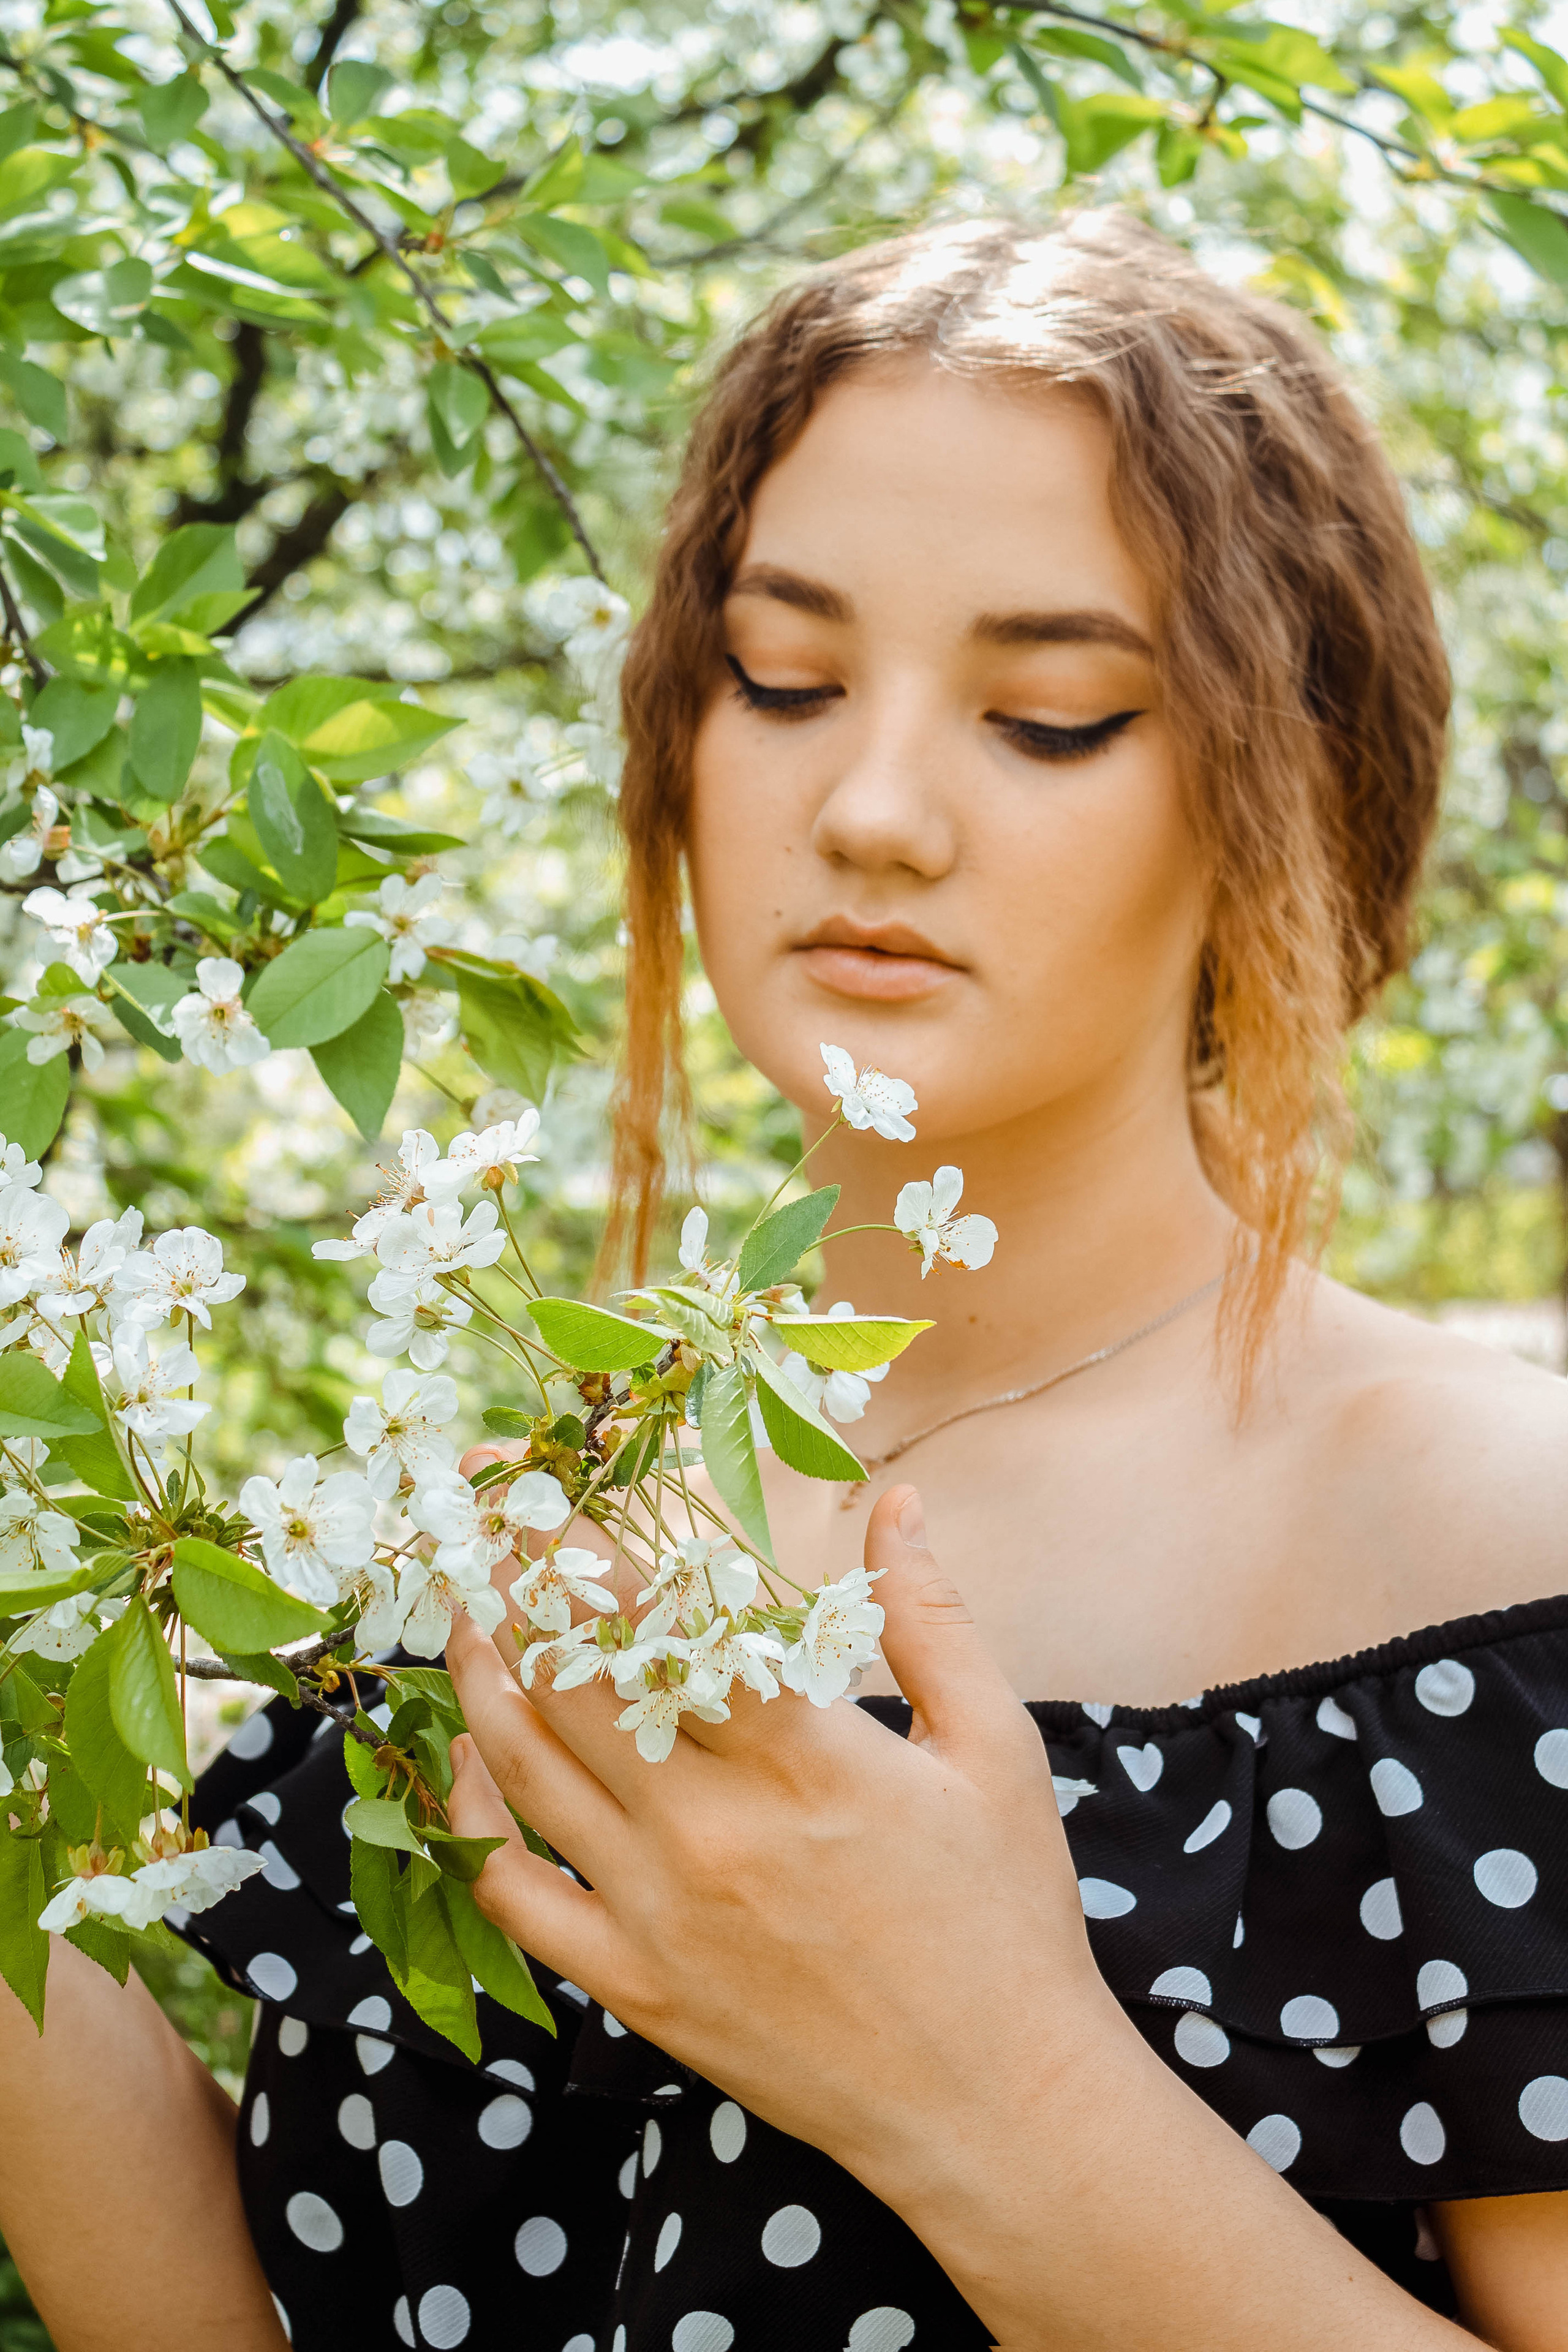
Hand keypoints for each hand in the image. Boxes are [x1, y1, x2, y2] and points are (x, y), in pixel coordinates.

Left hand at [445, 1482, 1120, 2204]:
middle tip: (491, 1531)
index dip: (598, 1550)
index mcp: (803, 1756)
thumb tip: (899, 1503)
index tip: (556, 1497)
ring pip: (527, 1769)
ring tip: (467, 1612)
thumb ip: (929, 1617)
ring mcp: (660, 1912)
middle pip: (575, 1679)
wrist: (994, 2103)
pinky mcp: (635, 1986)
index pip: (666, 1621)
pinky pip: (514, 1897)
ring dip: (481, 1679)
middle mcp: (712, 1828)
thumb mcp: (993, 1747)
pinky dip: (470, 1823)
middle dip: (522, 1590)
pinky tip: (463, 1765)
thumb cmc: (1004, 1916)